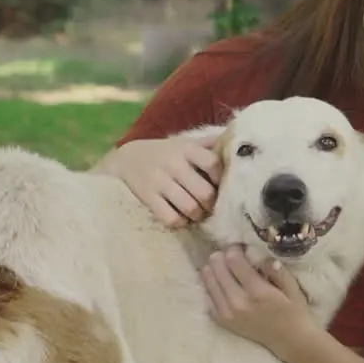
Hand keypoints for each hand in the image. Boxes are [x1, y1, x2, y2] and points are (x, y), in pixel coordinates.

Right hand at [96, 135, 222, 227]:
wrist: (125, 159)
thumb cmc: (164, 153)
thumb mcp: (184, 143)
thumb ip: (209, 143)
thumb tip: (239, 140)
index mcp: (186, 149)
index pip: (213, 163)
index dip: (221, 178)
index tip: (218, 184)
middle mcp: (173, 163)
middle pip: (205, 192)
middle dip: (210, 203)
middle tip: (208, 205)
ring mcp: (159, 181)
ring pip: (190, 208)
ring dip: (197, 215)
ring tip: (195, 212)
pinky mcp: (147, 197)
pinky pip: (171, 218)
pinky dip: (179, 222)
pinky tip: (180, 217)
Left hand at [202, 245, 313, 352]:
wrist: (289, 342)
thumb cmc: (294, 312)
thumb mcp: (293, 289)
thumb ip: (278, 271)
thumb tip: (263, 256)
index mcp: (257, 293)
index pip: (233, 260)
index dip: (234, 249)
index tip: (241, 247)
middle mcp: (237, 302)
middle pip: (215, 266)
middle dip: (222, 256)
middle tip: (233, 256)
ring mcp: (226, 313)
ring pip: (207, 278)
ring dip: (215, 268)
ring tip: (227, 268)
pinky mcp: (220, 320)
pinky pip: (207, 293)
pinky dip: (212, 284)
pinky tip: (224, 283)